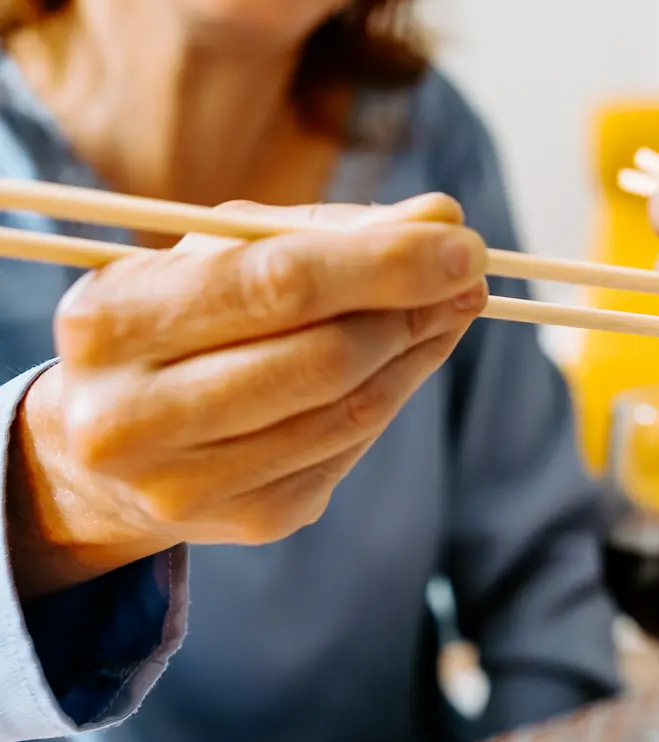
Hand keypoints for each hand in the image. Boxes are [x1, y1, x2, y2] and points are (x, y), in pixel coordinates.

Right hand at [9, 196, 488, 597]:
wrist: (106, 445)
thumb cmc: (180, 318)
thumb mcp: (226, 254)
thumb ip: (331, 231)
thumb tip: (442, 218)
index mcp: (110, 320)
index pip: (276, 284)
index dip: (384, 264)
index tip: (464, 242)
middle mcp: (129, 416)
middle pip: (321, 357)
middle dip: (413, 308)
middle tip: (470, 274)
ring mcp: (184, 484)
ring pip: (348, 410)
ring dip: (419, 350)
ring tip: (449, 308)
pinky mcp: (244, 523)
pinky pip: (351, 450)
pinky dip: (393, 394)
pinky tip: (406, 360)